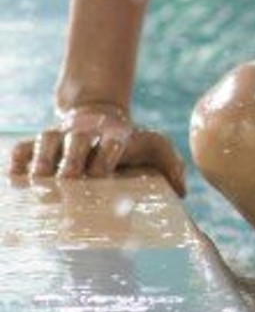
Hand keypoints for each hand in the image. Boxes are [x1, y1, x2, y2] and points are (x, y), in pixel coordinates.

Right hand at [8, 104, 187, 195]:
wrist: (102, 119)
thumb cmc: (131, 142)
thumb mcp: (156, 147)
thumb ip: (171, 166)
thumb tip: (181, 192)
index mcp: (114, 134)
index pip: (110, 141)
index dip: (106, 154)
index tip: (103, 174)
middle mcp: (85, 133)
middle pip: (76, 139)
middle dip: (72, 157)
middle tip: (69, 178)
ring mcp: (59, 135)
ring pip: (46, 139)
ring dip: (43, 158)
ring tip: (39, 179)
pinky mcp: (38, 143)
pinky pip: (22, 147)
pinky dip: (16, 159)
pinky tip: (14, 177)